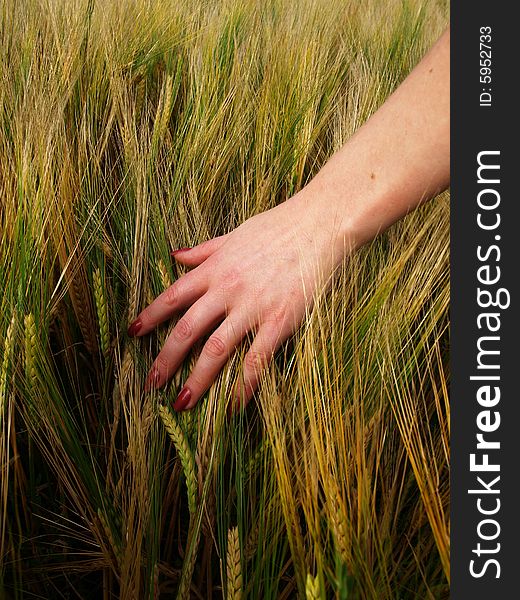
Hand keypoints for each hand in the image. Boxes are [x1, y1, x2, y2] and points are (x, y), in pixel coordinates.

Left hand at [128, 192, 341, 410]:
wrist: (319, 225)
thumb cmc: (278, 227)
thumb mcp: (234, 234)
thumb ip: (203, 250)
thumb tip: (174, 255)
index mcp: (214, 269)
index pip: (172, 296)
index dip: (150, 316)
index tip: (133, 333)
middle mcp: (227, 290)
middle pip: (187, 329)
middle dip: (165, 359)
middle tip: (151, 383)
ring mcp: (252, 308)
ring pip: (216, 349)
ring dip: (197, 379)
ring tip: (182, 403)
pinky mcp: (279, 321)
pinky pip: (256, 359)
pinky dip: (243, 384)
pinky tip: (233, 404)